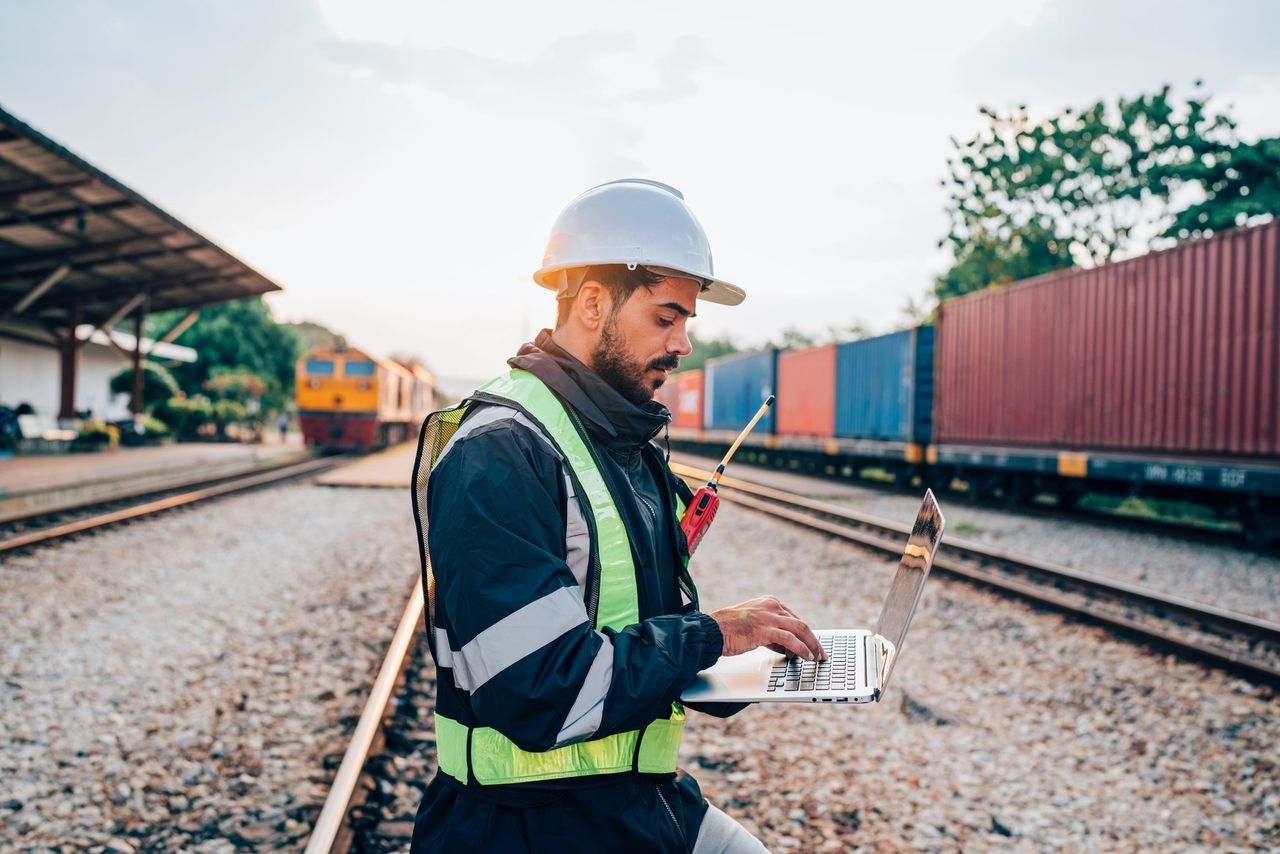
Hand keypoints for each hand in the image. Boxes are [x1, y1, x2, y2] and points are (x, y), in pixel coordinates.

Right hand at [709, 596, 824, 660]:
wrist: (712, 630)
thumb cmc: (729, 629)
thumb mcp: (754, 625)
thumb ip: (772, 632)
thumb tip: (788, 646)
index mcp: (769, 602)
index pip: (795, 619)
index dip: (806, 635)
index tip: (814, 646)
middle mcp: (771, 606)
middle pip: (801, 624)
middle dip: (814, 640)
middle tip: (822, 653)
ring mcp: (769, 617)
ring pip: (800, 630)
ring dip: (812, 645)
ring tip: (817, 657)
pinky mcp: (765, 629)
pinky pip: (790, 639)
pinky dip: (801, 649)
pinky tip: (806, 657)